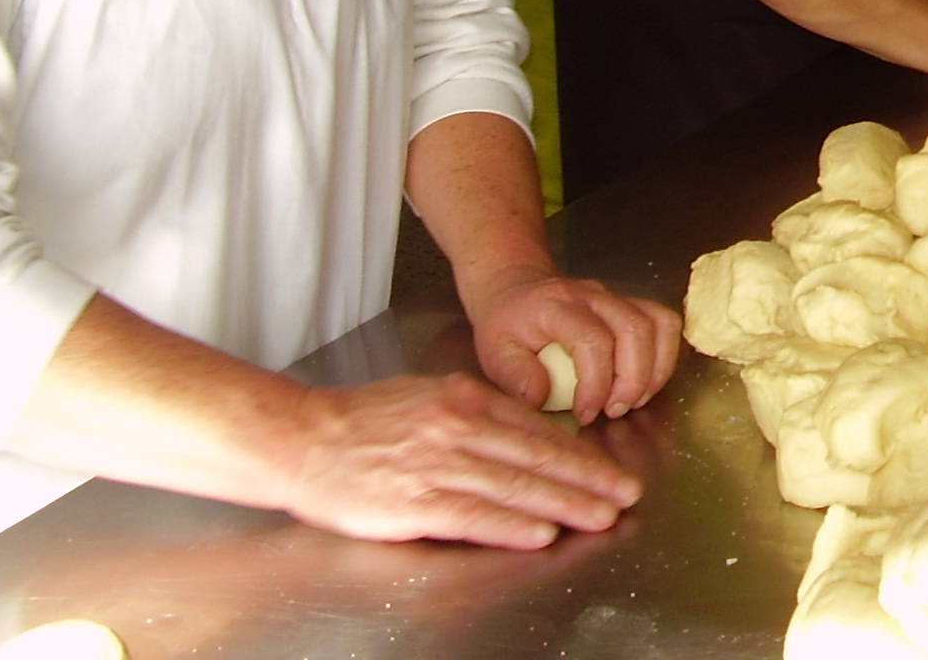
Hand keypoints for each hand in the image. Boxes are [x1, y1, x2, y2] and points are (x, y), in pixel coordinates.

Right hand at [276, 372, 642, 549]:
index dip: (579, 451)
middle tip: (626, 493)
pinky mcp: (413, 502)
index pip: (536, 427)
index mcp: (464, 398)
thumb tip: (526, 429)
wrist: (301, 438)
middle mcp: (457, 427)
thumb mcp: (428, 396)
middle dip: (588, 478)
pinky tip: (541, 532)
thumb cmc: (363, 421)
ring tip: (601, 516)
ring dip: (564, 503)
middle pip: (536, 455)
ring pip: (515, 485)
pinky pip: (473, 515)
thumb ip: (476, 412)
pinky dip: (511, 524)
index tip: (611, 468)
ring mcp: (436, 464)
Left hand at [465, 266, 682, 426]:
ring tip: (633, 401)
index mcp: (556, 305)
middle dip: (632, 380)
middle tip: (614, 411)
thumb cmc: (506, 325)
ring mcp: (616, 297)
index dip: (596, 382)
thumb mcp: (493, 351)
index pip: (592, 339)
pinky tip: (644, 384)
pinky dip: (664, 356)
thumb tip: (540, 398)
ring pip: (658, 323)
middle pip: (634, 329)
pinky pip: (664, 323)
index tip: (586, 414)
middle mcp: (593, 295)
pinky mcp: (631, 304)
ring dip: (654, 370)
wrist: (515, 289)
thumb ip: (514, 376)